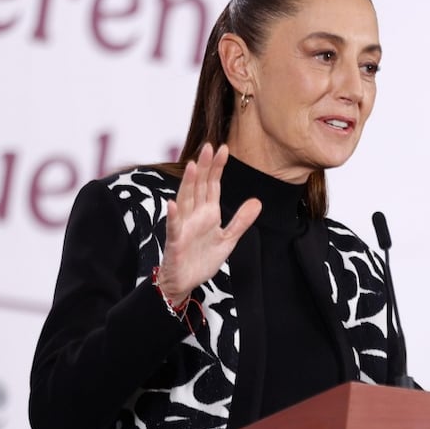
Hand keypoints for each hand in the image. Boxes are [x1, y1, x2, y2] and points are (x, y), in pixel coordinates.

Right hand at [155, 144, 261, 302]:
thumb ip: (241, 221)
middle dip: (204, 167)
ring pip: (185, 201)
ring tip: (193, 166)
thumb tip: (257, 201)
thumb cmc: (202, 259)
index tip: (223, 148)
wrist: (185, 282)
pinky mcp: (175, 242)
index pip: (213, 185)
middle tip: (208, 146)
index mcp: (208, 213)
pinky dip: (173, 216)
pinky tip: (173, 204)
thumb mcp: (228, 239)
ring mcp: (183, 227)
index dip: (218, 168)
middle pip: (199, 187)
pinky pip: (173, 227)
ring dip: (188, 184)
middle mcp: (194, 215)